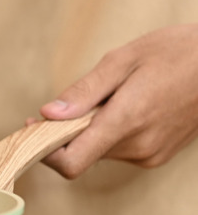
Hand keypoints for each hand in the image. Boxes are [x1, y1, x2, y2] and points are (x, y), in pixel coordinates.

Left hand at [39, 24, 197, 177]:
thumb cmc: (178, 52)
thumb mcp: (124, 60)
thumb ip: (84, 91)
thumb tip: (48, 114)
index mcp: (126, 122)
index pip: (71, 163)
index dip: (46, 151)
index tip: (36, 128)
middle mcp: (138, 147)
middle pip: (81, 154)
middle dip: (67, 133)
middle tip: (69, 104)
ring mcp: (150, 155)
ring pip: (99, 152)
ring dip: (91, 131)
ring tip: (111, 98)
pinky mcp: (157, 156)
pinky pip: (118, 151)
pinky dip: (110, 133)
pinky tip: (126, 107)